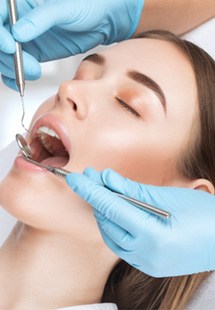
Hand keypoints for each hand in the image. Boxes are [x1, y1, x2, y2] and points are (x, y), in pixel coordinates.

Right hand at [0, 0, 143, 90]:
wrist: (102, 22)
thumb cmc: (87, 6)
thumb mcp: (64, 9)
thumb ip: (40, 19)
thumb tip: (18, 33)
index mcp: (21, 4)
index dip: (0, 34)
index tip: (11, 46)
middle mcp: (19, 21)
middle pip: (1, 41)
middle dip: (8, 56)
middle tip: (24, 63)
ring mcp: (25, 39)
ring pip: (6, 56)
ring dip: (13, 68)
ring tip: (33, 71)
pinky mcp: (33, 53)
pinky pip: (17, 66)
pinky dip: (15, 77)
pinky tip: (22, 81)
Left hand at [66, 167, 214, 276]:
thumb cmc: (204, 215)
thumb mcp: (169, 197)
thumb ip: (134, 190)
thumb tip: (108, 178)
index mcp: (153, 235)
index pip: (111, 208)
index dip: (90, 191)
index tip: (74, 178)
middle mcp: (145, 254)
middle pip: (107, 222)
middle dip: (96, 198)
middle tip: (91, 178)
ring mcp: (146, 263)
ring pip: (110, 235)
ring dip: (104, 213)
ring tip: (103, 192)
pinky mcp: (147, 265)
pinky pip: (120, 245)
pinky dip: (114, 227)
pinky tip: (115, 212)